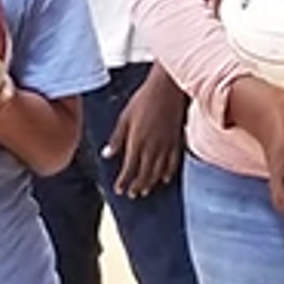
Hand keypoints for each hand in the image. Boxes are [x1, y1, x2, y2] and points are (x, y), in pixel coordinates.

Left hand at [104, 68, 188, 197]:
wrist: (167, 88)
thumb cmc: (143, 100)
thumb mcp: (124, 117)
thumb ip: (117, 138)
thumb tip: (106, 155)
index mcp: (136, 141)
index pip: (129, 169)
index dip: (123, 181)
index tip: (119, 189)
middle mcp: (152, 147)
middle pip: (144, 174)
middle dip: (136, 186)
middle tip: (132, 194)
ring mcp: (166, 146)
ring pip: (158, 171)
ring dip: (151, 183)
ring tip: (145, 190)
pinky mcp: (176, 141)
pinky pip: (174, 163)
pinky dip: (169, 173)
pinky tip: (165, 179)